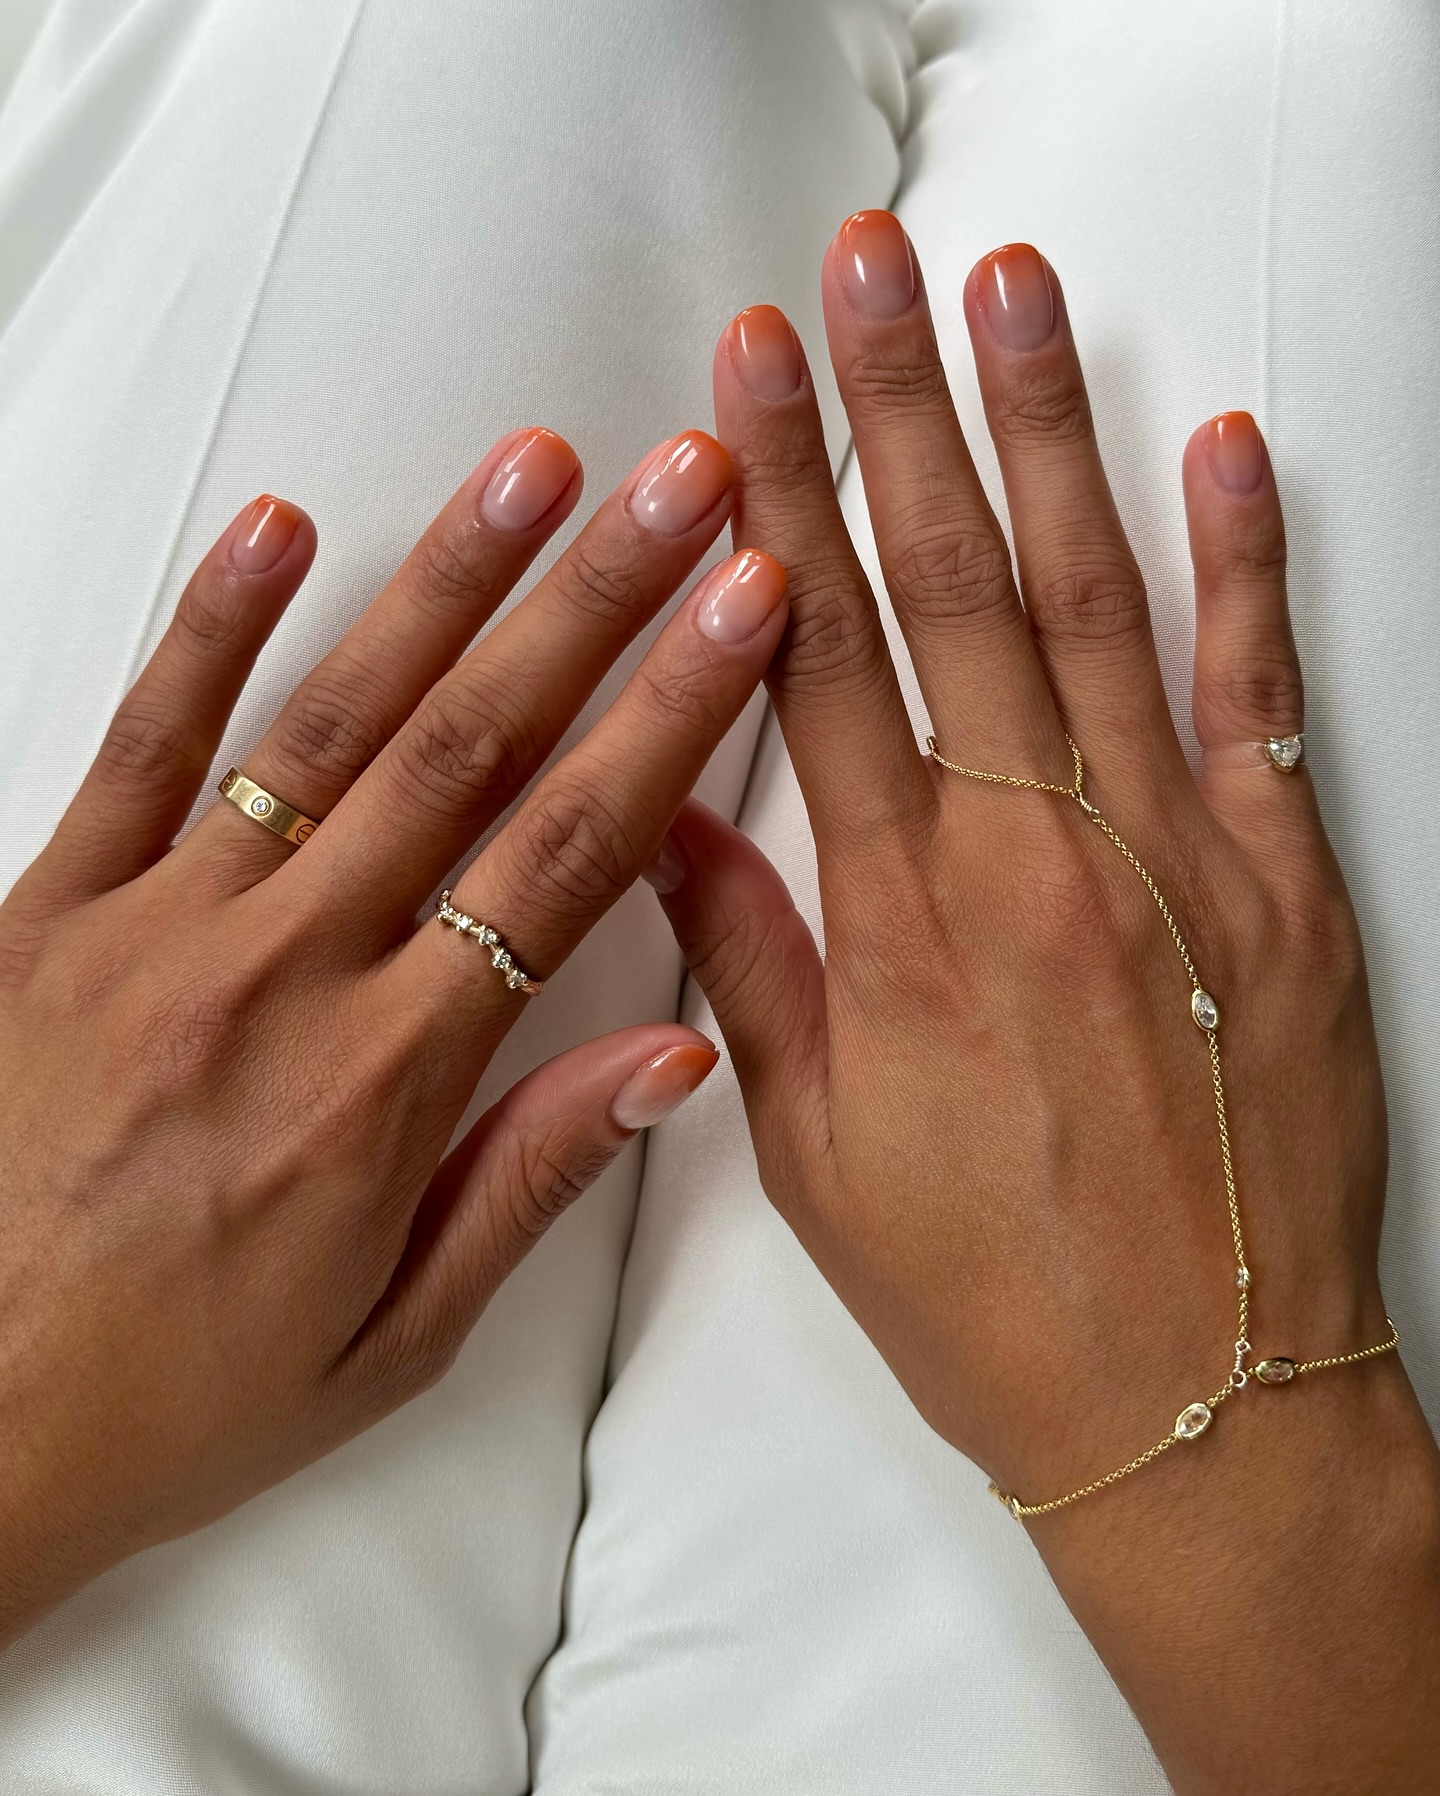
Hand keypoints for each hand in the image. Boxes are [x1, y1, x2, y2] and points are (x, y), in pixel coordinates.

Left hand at [0, 426, 787, 1646]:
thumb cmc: (171, 1395)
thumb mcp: (388, 1338)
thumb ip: (529, 1179)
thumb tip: (669, 1058)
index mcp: (384, 1083)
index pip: (566, 859)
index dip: (672, 717)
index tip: (747, 610)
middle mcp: (283, 975)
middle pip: (469, 752)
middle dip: (595, 602)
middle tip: (682, 486)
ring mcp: (158, 926)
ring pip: (328, 721)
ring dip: (444, 581)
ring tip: (533, 466)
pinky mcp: (50, 910)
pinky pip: (140, 745)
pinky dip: (209, 627)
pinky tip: (280, 523)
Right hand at [648, 217, 1439, 1789]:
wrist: (1202, 1402)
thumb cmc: (992, 1292)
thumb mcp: (817, 1150)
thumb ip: (748, 966)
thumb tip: (666, 819)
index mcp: (901, 919)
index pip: (814, 662)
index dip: (773, 504)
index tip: (743, 379)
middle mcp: (1031, 854)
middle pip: (946, 588)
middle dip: (891, 408)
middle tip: (856, 268)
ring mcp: (1172, 856)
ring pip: (1094, 601)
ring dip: (1044, 431)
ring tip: (1006, 289)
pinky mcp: (1287, 886)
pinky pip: (1260, 695)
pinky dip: (1244, 561)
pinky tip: (1216, 443)